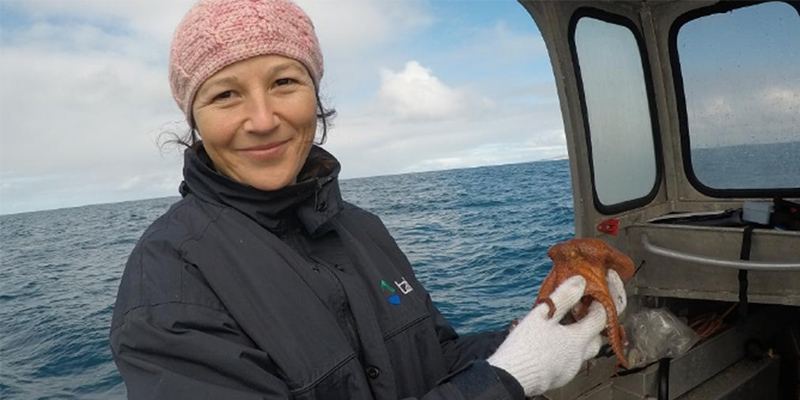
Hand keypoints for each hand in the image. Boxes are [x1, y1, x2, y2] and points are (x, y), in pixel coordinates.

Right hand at [489, 271, 625, 396]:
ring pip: (582, 352)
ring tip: (562, 328)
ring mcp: (568, 370)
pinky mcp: (558, 378)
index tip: (595, 295)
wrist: (510, 378)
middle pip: (596, 339)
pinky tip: (551, 344)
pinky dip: (565, 350)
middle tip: (581, 313)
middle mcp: (577, 357)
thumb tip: (580, 282)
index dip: (600, 304)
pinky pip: (569, 361)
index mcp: (577, 340)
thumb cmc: (525, 346)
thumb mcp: (542, 314)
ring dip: (578, 339)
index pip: (600, 319)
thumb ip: (563, 297)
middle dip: (592, 325)